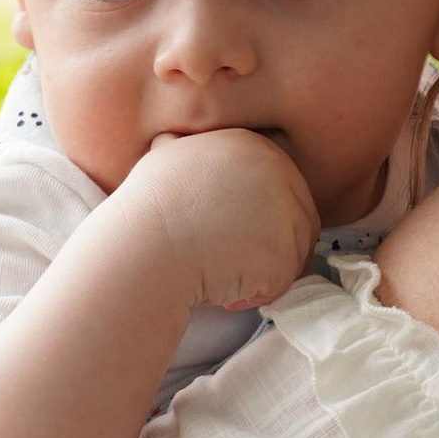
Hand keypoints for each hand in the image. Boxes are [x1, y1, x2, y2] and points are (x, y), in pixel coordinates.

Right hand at [124, 129, 319, 310]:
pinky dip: (256, 296)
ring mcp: (284, 210)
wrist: (140, 248)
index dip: (259, 222)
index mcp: (251, 145)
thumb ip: (185, 151)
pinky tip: (225, 294)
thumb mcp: (163, 159)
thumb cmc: (145, 212)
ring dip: (261, 274)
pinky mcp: (283, 252)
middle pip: (298, 220)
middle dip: (268, 250)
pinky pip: (282, 282)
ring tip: (221, 278)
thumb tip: (171, 141)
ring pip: (293, 253)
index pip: (282, 188)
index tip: (229, 239)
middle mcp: (277, 170)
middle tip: (230, 267)